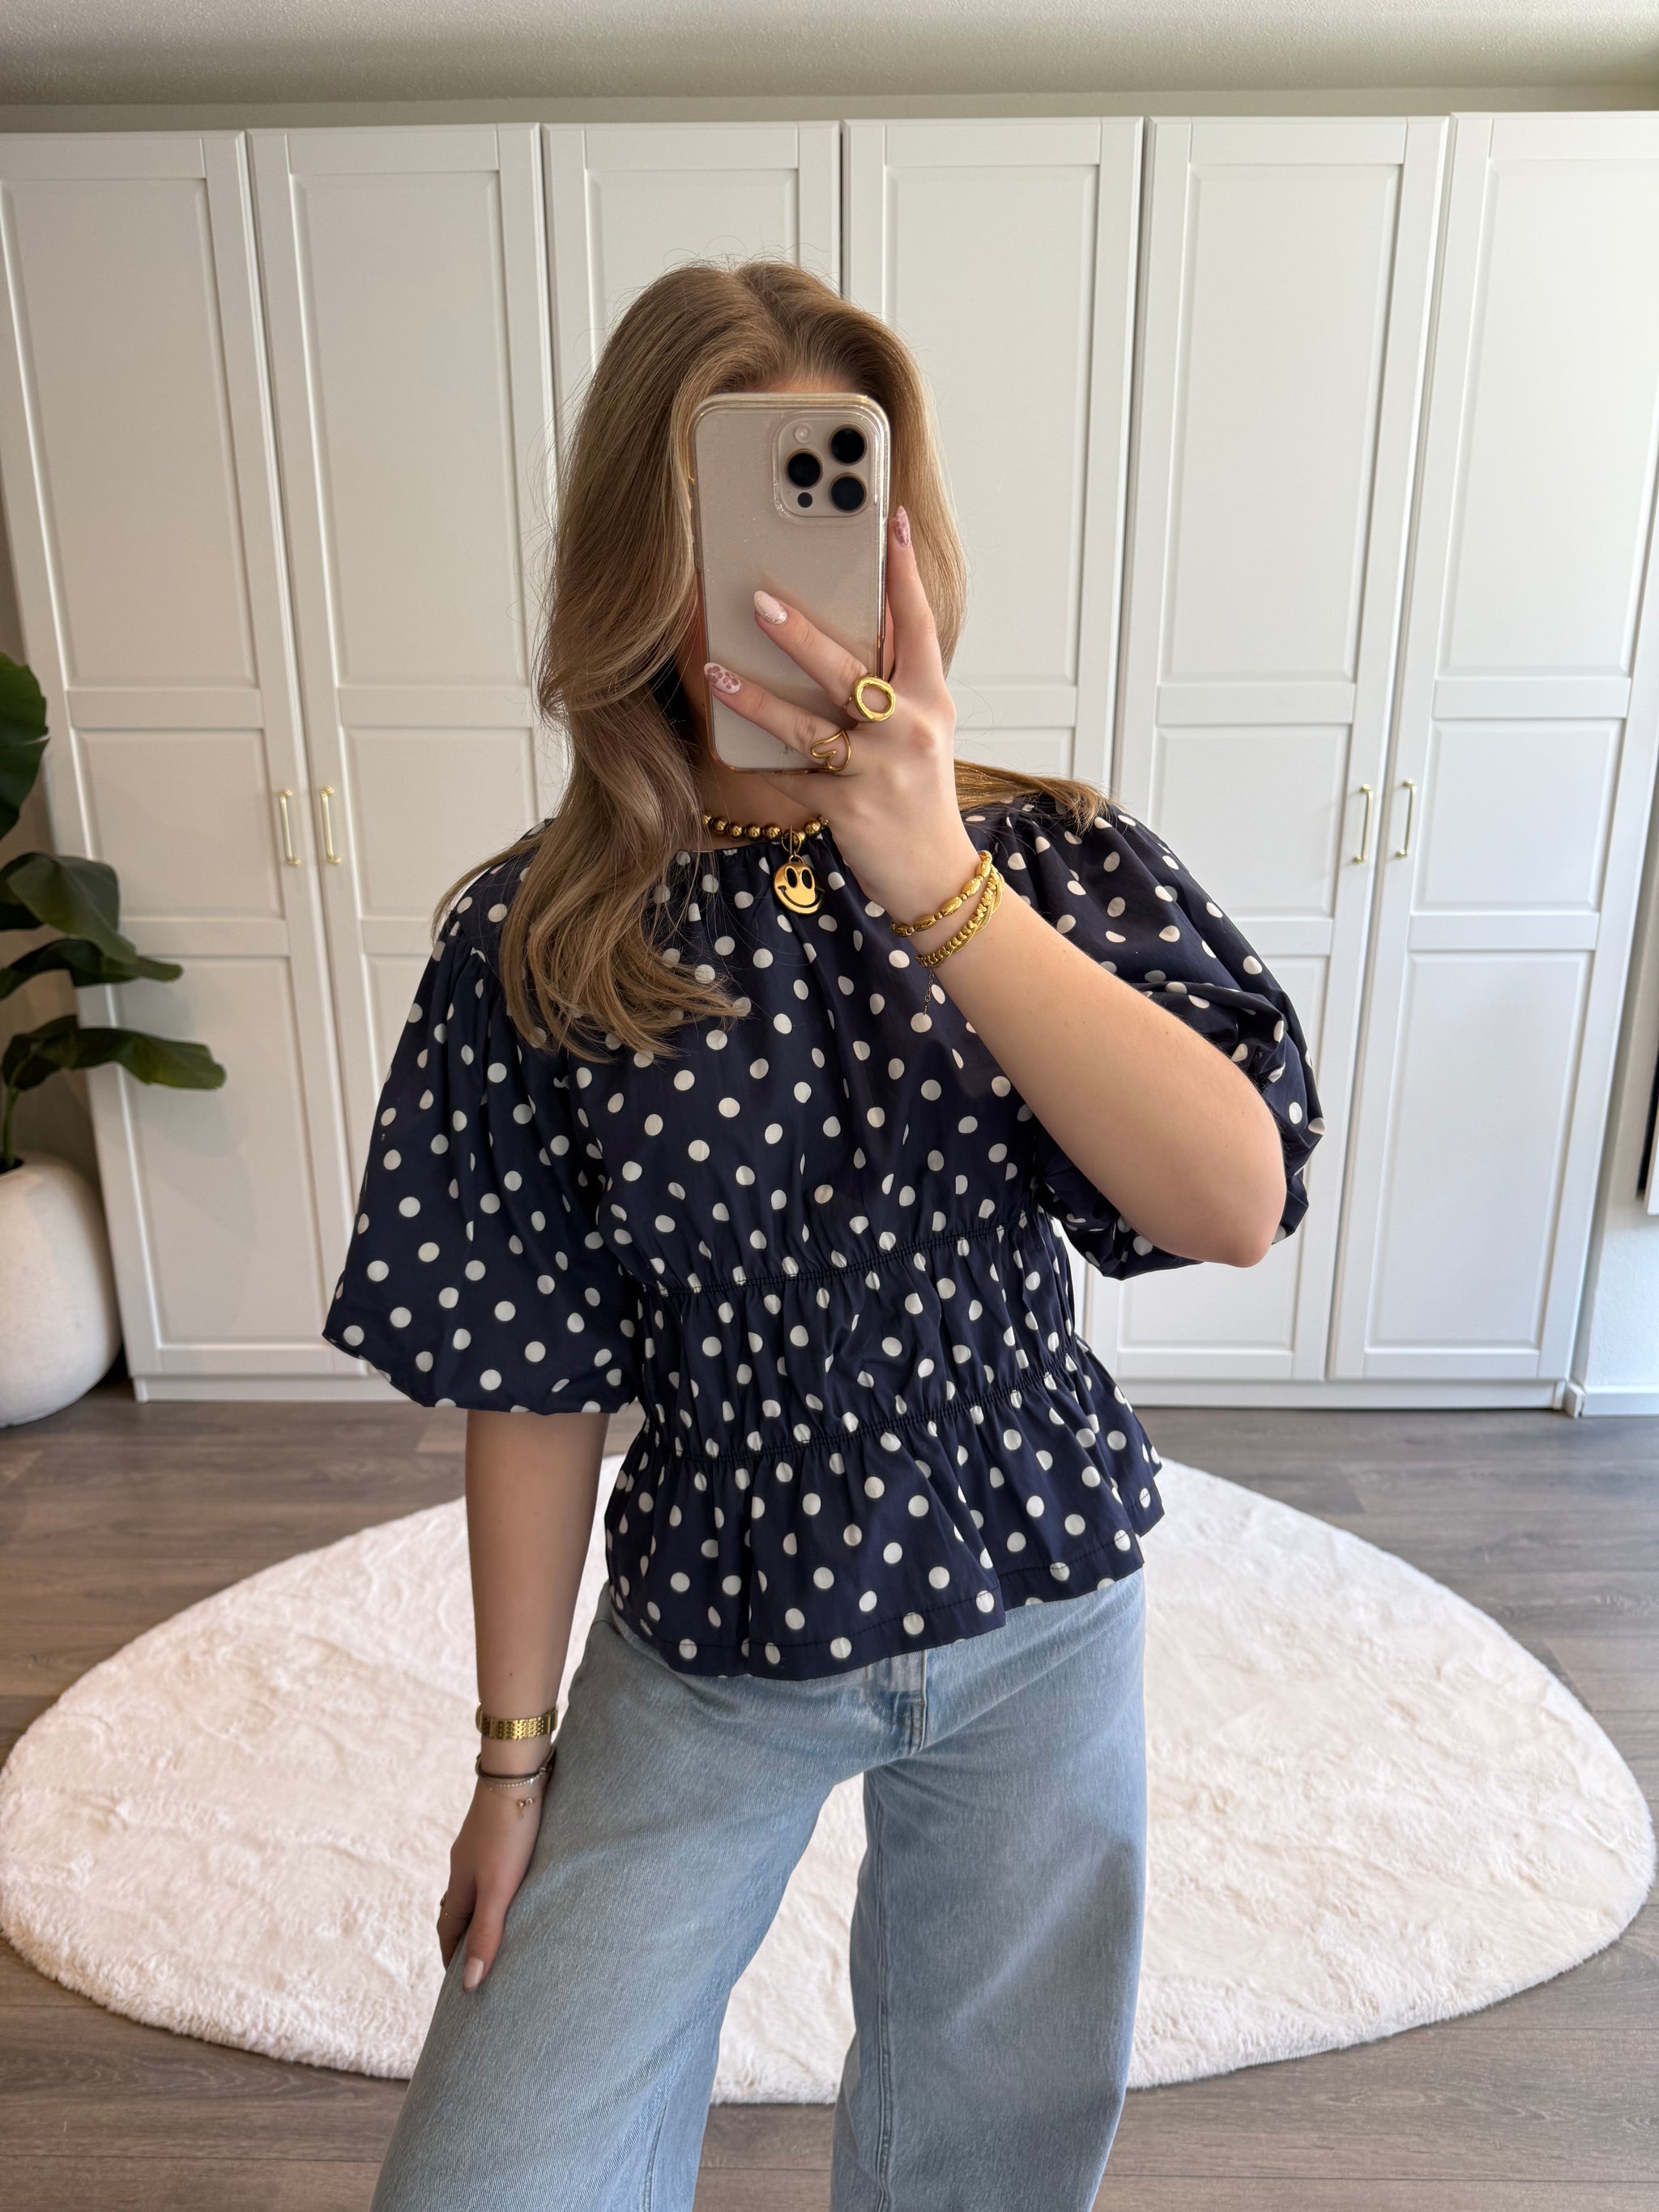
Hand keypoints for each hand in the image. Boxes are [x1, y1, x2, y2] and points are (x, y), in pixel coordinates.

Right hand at [437, 1777, 545, 1991]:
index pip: (448, 1929)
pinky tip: (516, 1881)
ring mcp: (480, 1846)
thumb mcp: (498, 1889)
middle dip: (465, 1935)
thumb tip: (469, 1983)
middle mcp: (465, 1865)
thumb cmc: (507, 1832)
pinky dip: (497, 1885)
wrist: (515, 1773)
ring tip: (499, 1925)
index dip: (452, 1954)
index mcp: (459, 1884)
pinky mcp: (499, 1830)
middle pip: (459, 1908)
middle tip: (477, 1958)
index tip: (458, 1980)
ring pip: (476, 1886)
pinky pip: (492, 1867)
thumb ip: (487, 1933)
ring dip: (482, 1908)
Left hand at [702, 506, 982, 925]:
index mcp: (929, 700)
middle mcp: (909, 729)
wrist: (934, 873)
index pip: (919, 624)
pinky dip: (759, 758)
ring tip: (716, 670)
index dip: (904, 572)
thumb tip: (838, 633)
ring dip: (757, 696)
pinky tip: (725, 739)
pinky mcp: (849, 806)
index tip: (892, 521)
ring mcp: (878, 769)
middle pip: (852, 670)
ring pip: (810, 724)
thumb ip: (892, 684)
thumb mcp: (921, 731)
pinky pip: (793, 774)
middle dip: (803, 634)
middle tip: (759, 602)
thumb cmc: (919, 794)